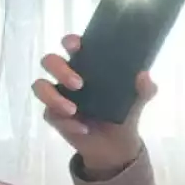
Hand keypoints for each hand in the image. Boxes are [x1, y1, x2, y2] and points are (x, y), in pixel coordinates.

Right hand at [32, 35, 148, 177]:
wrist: (117, 143)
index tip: (76, 46)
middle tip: (79, 84)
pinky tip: (83, 128)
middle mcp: (68, 76)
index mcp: (88, 65)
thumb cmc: (124, 110)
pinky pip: (50, 114)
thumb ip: (145, 87)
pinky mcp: (54, 115)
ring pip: (40, 86)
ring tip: (73, 110)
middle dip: (60, 69)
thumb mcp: (140, 99)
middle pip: (50, 61)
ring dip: (53, 97)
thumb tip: (143, 75)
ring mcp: (58, 95)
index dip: (70, 42)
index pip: (72, 45)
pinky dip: (67, 123)